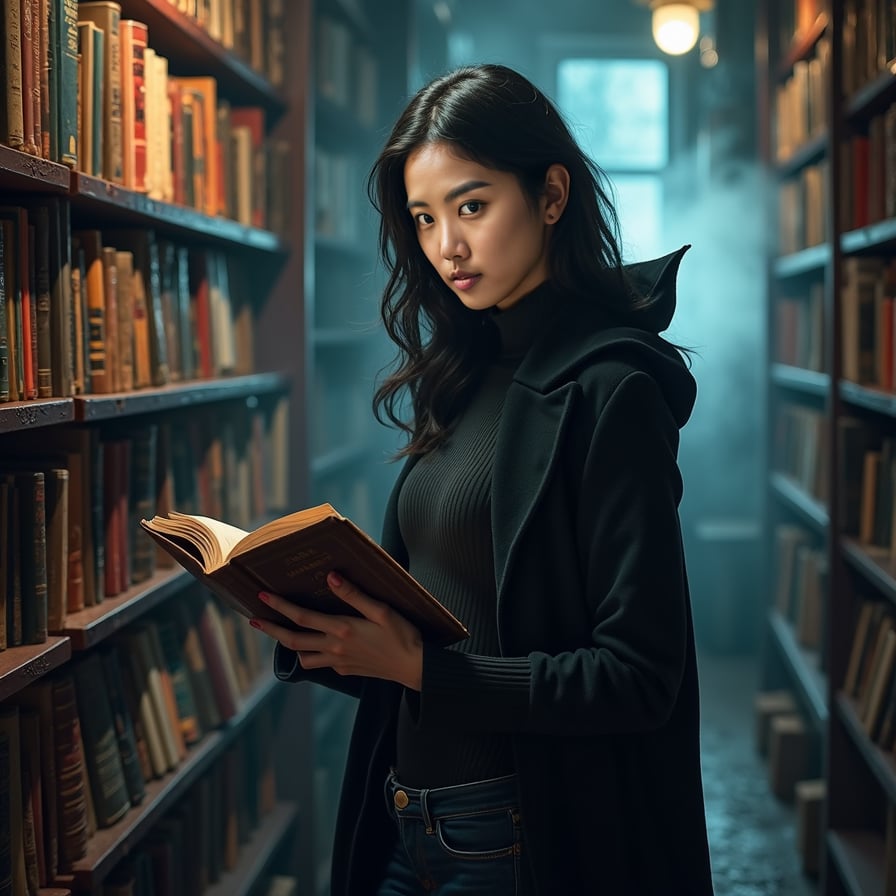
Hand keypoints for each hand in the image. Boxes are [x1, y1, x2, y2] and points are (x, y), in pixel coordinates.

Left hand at [250, 572, 423, 689]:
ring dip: (289, 645)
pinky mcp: (347, 671)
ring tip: (281, 633)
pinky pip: (321, 663)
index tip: (262, 596)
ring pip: (303, 657)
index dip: (279, 606)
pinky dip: (311, 655)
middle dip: (271, 629)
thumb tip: (330, 577)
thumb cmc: (403, 635)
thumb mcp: (381, 610)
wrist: (415, 668)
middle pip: (293, 640)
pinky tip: (315, 646)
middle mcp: (335, 648)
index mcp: (342, 630)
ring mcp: (339, 662)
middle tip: (254, 620)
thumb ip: (354, 594)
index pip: (301, 617)